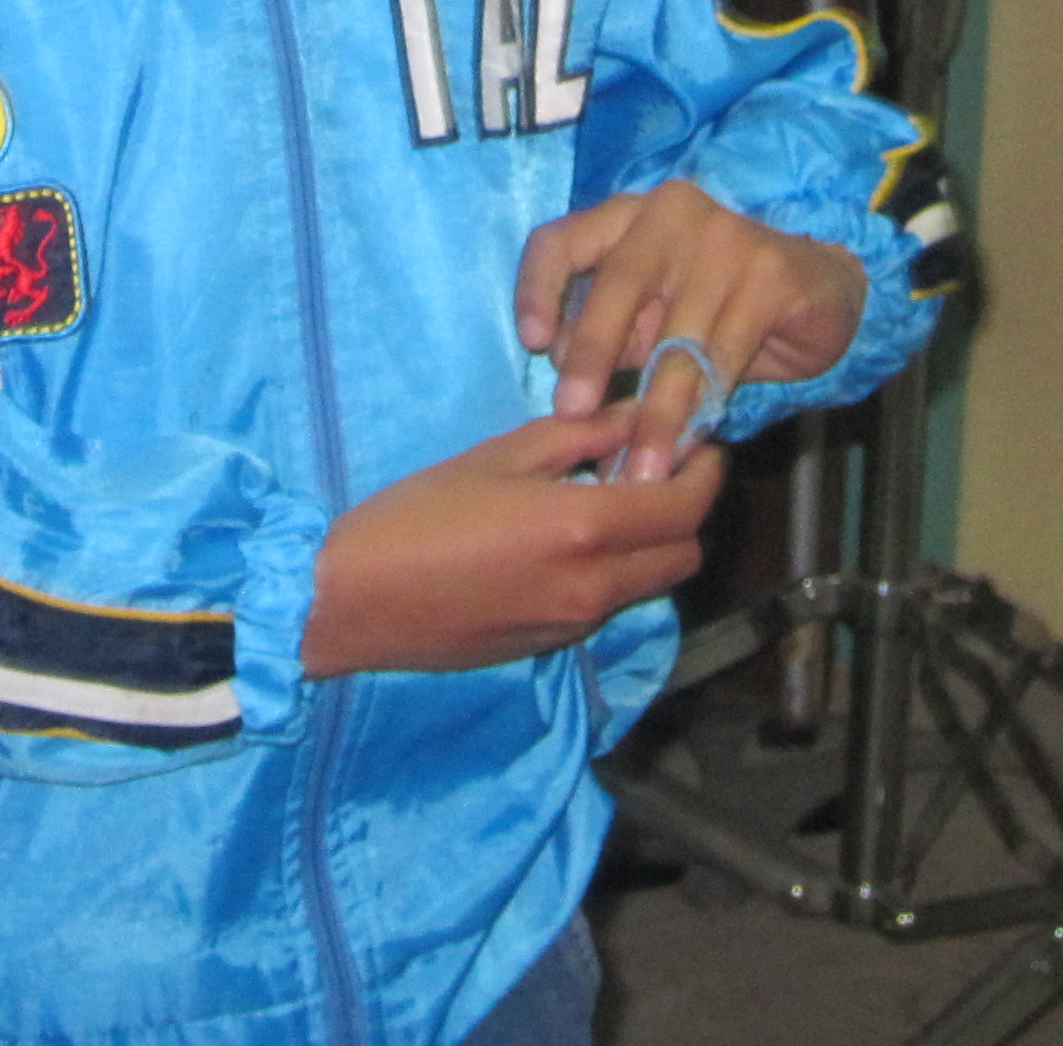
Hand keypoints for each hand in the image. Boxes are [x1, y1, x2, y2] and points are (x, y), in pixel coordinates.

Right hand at [302, 410, 720, 675]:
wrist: (356, 600)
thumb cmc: (419, 513)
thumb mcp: (500, 455)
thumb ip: (579, 435)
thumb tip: (636, 417)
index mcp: (586, 529)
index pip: (686, 506)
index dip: (706, 471)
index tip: (699, 440)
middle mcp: (596, 587)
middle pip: (684, 554)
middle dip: (685, 510)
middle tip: (656, 469)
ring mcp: (575, 625)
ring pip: (650, 583)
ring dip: (650, 544)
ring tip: (608, 500)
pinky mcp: (551, 646)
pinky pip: (609, 605)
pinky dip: (613, 571)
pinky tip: (567, 540)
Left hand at [515, 179, 869, 482]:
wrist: (822, 290)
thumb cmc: (718, 302)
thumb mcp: (654, 308)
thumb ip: (613, 327)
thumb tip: (560, 375)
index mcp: (628, 215)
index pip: (562, 239)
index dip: (537, 290)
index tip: (531, 343)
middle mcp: (671, 213)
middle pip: (618, 283)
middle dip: (591, 353)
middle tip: (571, 413)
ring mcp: (725, 239)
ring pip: (675, 337)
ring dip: (654, 410)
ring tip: (637, 465)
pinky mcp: (769, 276)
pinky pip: (722, 357)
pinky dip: (701, 410)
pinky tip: (687, 447)